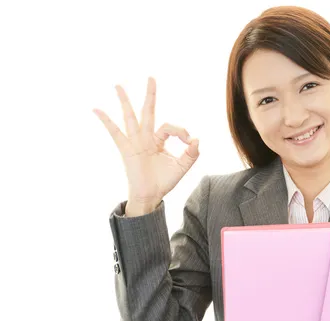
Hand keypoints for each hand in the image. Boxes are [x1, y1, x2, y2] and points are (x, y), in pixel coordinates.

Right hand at [93, 77, 199, 211]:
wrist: (151, 196)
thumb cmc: (164, 181)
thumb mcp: (182, 166)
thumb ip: (192, 153)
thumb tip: (197, 139)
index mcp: (158, 140)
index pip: (169, 127)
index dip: (181, 131)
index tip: (189, 142)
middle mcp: (145, 138)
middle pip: (148, 112)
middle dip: (150, 95)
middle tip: (151, 77)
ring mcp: (135, 142)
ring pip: (130, 117)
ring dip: (125, 101)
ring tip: (118, 85)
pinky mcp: (126, 150)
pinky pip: (115, 133)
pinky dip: (106, 121)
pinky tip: (96, 109)